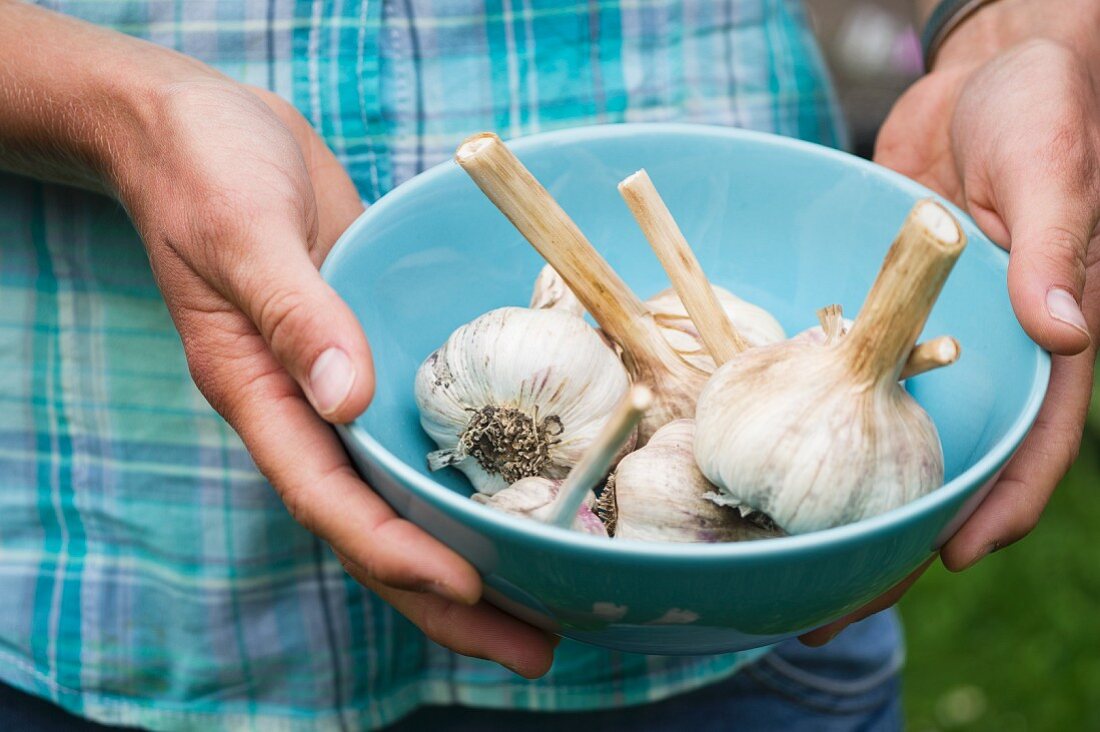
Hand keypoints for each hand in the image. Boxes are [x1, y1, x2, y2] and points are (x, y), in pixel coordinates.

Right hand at [0, 3, 554, 675]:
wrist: (207, 131)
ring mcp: (343, 391)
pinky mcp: (377, 355)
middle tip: (537, 650)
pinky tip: (529, 503)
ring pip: (409, 498)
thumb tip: (349, 399)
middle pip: (379, 530)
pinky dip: (471, 480)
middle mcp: (305, 412)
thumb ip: (293, 313)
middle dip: (452, 598)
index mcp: (260, 396)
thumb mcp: (242, 231)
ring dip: (474, 557)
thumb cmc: (206, 171)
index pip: (329, 500)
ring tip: (550, 607)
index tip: (467, 589)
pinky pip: (426, 437)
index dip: (397, 553)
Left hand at [803, 0, 1098, 643]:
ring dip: (839, 498)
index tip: (952, 560)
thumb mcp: (1053, 165)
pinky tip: (759, 459)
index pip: (1033, 444)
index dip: (998, 509)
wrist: (986, 74)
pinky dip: (811, 420)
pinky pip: (846, 376)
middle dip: (897, 539)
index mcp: (1045, 340)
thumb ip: (1057, 242)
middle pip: (944, 465)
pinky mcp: (882, 311)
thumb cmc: (1045, 107)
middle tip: (833, 602)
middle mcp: (985, 356)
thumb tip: (1062, 327)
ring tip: (780, 555)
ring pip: (885, 436)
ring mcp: (929, 340)